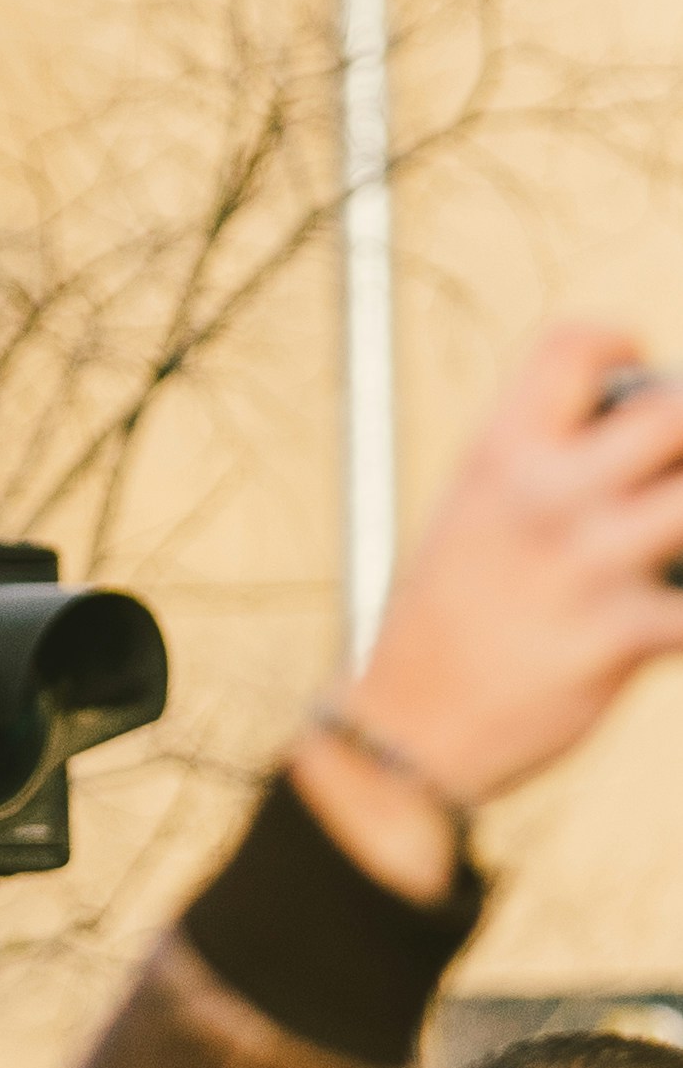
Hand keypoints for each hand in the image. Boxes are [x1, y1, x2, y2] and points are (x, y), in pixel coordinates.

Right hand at [289, 324, 682, 899]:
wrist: (411, 723)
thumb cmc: (449, 613)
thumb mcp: (474, 509)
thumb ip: (543, 468)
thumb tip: (635, 445)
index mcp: (500, 449)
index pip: (573, 345)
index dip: (620, 344)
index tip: (635, 376)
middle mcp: (544, 492)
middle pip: (668, 413)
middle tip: (672, 473)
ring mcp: (587, 563)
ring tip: (672, 539)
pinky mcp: (621, 638)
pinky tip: (675, 599)